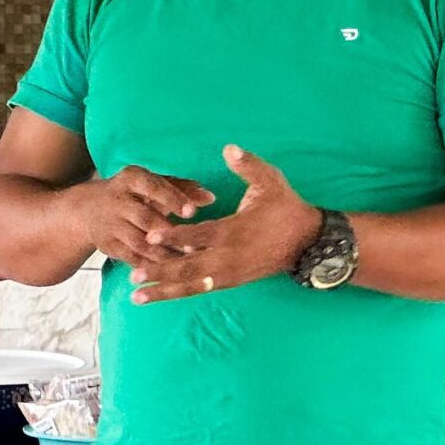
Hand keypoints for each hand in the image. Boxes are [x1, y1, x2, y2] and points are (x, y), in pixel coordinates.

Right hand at [77, 165, 215, 268]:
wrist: (89, 210)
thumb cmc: (134, 194)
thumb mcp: (154, 184)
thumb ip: (183, 189)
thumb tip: (210, 198)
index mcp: (131, 178)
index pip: (152, 187)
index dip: (172, 199)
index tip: (192, 212)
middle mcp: (117, 200)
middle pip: (144, 217)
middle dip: (168, 233)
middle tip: (194, 246)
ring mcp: (110, 224)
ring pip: (139, 242)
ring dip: (163, 255)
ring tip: (187, 263)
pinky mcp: (107, 245)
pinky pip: (131, 258)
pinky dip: (151, 266)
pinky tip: (169, 274)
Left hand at [130, 146, 324, 303]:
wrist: (310, 241)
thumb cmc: (286, 208)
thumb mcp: (271, 182)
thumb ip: (248, 166)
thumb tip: (228, 148)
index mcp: (234, 231)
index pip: (200, 235)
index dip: (175, 236)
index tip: (152, 236)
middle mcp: (229, 257)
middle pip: (190, 268)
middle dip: (160, 272)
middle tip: (133, 277)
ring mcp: (230, 273)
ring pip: (193, 284)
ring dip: (165, 291)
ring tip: (138, 296)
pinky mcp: (232, 281)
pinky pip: (203, 288)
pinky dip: (181, 292)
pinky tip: (161, 295)